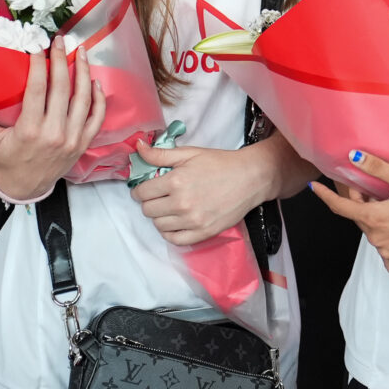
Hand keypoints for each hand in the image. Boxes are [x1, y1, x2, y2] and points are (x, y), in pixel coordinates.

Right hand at [0, 36, 104, 199]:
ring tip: (81, 52)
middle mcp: (54, 133)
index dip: (38, 66)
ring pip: (83, 100)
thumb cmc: (6, 160)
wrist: (26, 187)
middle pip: (62, 89)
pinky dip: (99, 99)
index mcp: (30, 130)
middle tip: (59, 41)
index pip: (37, 90)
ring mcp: (72, 138)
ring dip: (83, 73)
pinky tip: (95, 81)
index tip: (36, 47)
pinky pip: (97, 118)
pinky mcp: (83, 143)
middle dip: (61, 61)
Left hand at [131, 137, 282, 245]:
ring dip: (160, 216)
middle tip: (160, 196)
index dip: (140, 190)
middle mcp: (181, 203)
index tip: (146, 188)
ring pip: (159, 225)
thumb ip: (160, 154)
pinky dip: (170, 232)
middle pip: (148, 210)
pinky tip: (176, 222)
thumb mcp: (190, 153)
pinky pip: (174, 240)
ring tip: (170, 207)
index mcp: (176, 181)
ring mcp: (192, 220)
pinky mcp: (203, 232)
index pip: (142, 193)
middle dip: (150, 202)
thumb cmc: (220, 163)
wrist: (250, 178)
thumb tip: (137, 148)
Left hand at [309, 152, 388, 263]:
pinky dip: (388, 228)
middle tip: (370, 186)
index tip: (316, 187)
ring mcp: (388, 251)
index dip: (326, 196)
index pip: (341, 208)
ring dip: (376, 215)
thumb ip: (377, 168)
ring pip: (373, 228)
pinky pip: (385, 239)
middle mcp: (378, 239)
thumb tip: (354, 157)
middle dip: (360, 202)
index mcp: (375, 219)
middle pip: (359, 216)